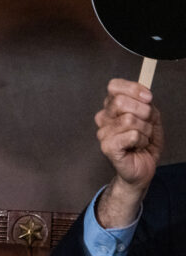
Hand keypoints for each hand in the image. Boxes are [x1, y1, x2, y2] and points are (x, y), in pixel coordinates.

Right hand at [94, 78, 163, 226]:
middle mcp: (104, 118)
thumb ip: (146, 104)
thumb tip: (145, 95)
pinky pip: (131, 135)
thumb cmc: (144, 143)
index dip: (133, 89)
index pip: (114, 86)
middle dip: (144, 112)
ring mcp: (103, 133)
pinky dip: (141, 140)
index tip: (148, 98)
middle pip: (121, 101)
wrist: (143, 168)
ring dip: (145, 130)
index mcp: (112, 108)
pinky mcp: (108, 147)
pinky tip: (138, 146)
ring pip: (130, 120)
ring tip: (143, 138)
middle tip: (147, 124)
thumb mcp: (151, 118)